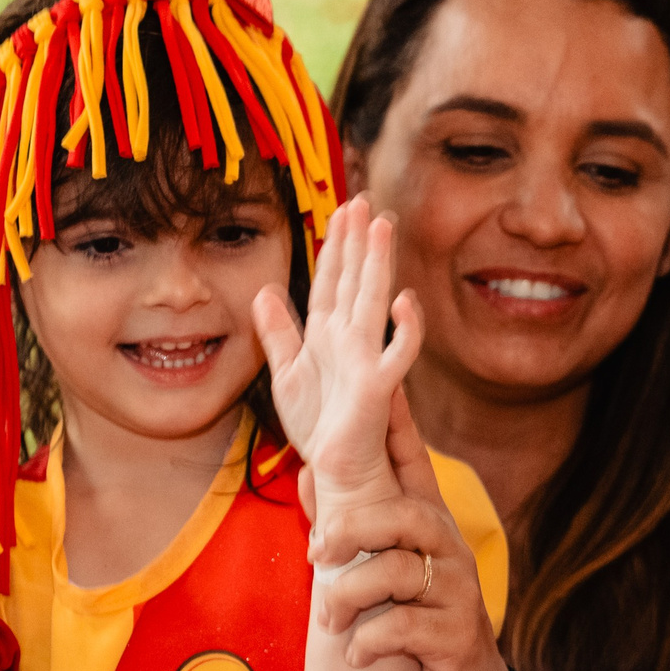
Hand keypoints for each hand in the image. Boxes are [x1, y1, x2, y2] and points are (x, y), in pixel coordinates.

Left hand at [252, 196, 420, 509]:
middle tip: (364, 200)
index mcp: (327, 335)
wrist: (337, 470)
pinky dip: (404, 331)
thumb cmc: (320, 428)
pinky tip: (405, 302)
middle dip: (360, 241)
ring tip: (383, 226)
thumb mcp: (286, 375)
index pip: (331, 281)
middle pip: (354, 280)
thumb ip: (278, 333)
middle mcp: (349, 340)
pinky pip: (396, 355)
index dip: (336, 247)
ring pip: (373, 302)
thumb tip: (264, 290)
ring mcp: (366, 359)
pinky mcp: (377, 387)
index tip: (342, 211)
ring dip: (379, 264)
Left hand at [308, 387, 517, 670]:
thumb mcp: (382, 573)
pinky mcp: (456, 637)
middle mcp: (449, 551)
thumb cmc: (417, 625)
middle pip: (404, 514)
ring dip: (349, 599)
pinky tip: (358, 658)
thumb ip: (347, 525)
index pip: (413, 463)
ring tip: (330, 624)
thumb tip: (305, 473)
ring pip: (397, 573)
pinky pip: (403, 628)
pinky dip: (369, 644)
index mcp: (428, 527)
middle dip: (352, 528)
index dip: (398, 424)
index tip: (382, 385)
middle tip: (315, 553)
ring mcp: (457, 592)